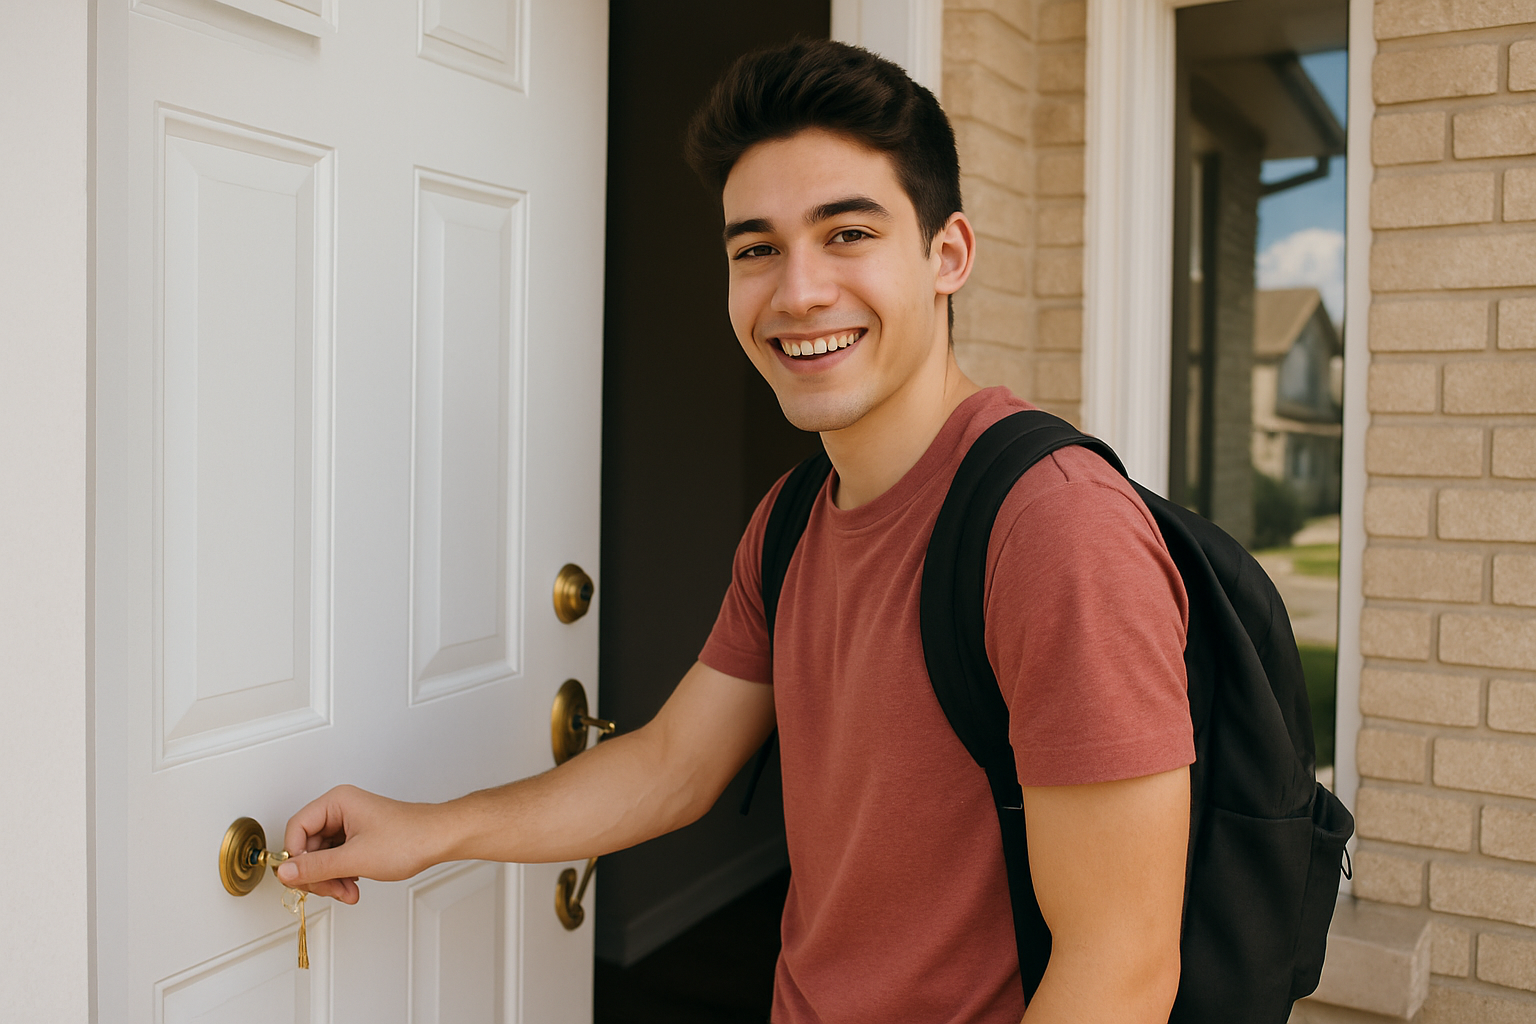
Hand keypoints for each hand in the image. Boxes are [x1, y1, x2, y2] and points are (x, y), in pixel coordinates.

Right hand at [277, 785, 436, 903]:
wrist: (439, 840)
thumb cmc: (409, 838)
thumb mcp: (355, 858)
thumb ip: (317, 866)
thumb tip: (286, 872)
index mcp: (336, 802)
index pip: (296, 828)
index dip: (295, 856)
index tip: (300, 879)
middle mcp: (340, 809)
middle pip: (307, 845)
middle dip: (317, 874)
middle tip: (331, 890)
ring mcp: (349, 823)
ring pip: (322, 856)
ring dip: (331, 879)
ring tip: (347, 892)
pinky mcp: (358, 837)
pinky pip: (336, 858)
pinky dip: (341, 876)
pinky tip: (353, 887)